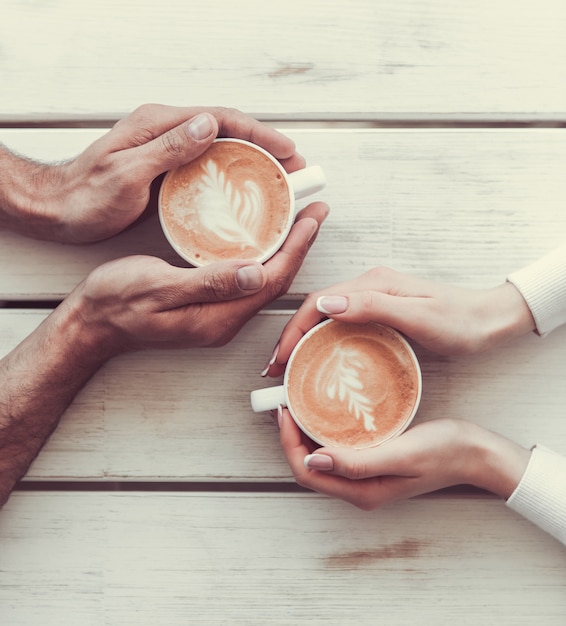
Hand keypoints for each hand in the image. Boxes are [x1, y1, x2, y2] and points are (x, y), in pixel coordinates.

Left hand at [2, 104, 304, 242]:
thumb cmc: (86, 196)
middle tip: (295, 170)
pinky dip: (233, 176)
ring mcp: (168, 150)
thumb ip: (166, 148)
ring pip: (221, 149)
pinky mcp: (167, 169)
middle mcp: (167, 131)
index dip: (259, 133)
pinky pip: (209, 167)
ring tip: (281, 183)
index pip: (221, 119)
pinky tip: (246, 195)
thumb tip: (208, 124)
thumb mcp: (125, 173)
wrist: (59, 209)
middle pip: (227, 131)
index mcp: (160, 123)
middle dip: (265, 147)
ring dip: (253, 163)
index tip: (287, 151)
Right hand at [67, 201, 327, 355]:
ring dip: (283, 249)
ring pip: (263, 280)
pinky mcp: (208, 307)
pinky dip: (261, 255)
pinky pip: (246, 281)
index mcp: (218, 317)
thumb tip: (256, 273)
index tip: (313, 215)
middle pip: (275, 281)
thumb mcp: (158, 287)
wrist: (91, 324)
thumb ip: (208, 283)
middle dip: (298, 245)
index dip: (297, 247)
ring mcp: (217, 316)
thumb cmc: (116, 303)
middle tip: (313, 210)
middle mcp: (224, 320)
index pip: (272, 281)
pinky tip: (262, 238)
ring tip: (297, 218)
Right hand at [264, 267, 534, 375]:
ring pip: (327, 318)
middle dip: (292, 338)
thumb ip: (373, 306)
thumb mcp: (417, 316)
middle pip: (316, 310)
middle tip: (278, 372)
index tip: (280, 361)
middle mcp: (368, 287)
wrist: (490, 320)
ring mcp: (374, 298)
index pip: (317, 303)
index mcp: (371, 284)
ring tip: (293, 370)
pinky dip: (324, 342)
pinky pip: (342, 325)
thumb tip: (326, 302)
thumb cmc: (460, 322)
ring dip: (305, 341)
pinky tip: (322, 361)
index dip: (293, 331)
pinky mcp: (382, 311)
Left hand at [278, 409, 530, 508]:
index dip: (288, 443)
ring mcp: (366, 476)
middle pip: (308, 465)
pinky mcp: (373, 461)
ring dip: (305, 432)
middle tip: (286, 401)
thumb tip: (314, 458)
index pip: (307, 471)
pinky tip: (325, 410)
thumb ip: (359, 462)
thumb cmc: (445, 452)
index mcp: (361, 491)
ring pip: (321, 456)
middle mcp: (359, 487)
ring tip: (298, 401)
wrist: (476, 453)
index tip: (285, 410)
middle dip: (290, 436)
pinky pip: (338, 448)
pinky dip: (324, 430)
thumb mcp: (402, 454)